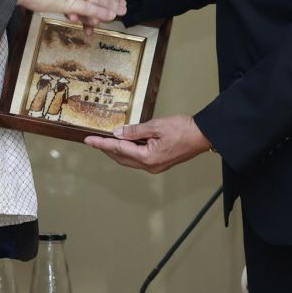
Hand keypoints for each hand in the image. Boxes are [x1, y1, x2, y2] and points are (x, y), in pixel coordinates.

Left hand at [84, 114, 211, 173]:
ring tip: (105, 141)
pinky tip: (124, 143)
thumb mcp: (156, 126)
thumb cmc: (183, 129)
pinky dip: (128, 151)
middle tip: (93, 140)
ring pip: (129, 160)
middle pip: (121, 158)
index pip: (118, 149)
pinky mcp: (159, 163)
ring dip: (116, 151)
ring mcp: (155, 166)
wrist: (203, 135)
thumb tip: (117, 133)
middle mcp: (150, 166)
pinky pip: (138, 159)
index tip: (88, 140)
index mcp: (147, 157)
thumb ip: (134, 131)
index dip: (101, 144)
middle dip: (106, 149)